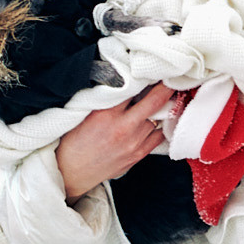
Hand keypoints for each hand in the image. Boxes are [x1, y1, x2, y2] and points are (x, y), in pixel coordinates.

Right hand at [55, 83, 178, 202]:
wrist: (71, 172)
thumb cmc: (72, 141)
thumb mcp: (83, 114)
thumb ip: (103, 100)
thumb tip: (119, 84)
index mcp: (106, 114)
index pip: (132, 89)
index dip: (143, 78)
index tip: (151, 71)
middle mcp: (124, 128)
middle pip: (154, 102)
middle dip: (165, 88)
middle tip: (172, 79)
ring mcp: (134, 143)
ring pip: (158, 119)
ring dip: (161, 109)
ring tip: (166, 100)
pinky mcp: (139, 155)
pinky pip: (159, 137)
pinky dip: (162, 126)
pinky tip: (162, 120)